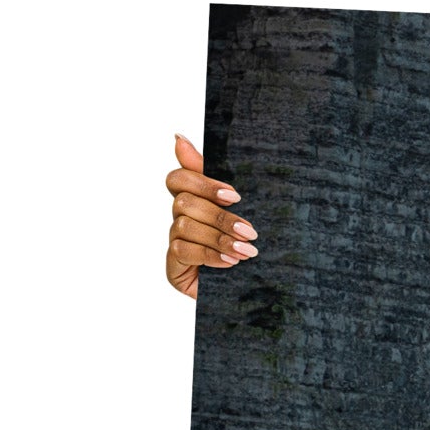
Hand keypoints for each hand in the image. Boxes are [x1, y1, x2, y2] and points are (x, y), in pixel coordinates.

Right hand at [165, 134, 256, 300]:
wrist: (255, 292)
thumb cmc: (249, 248)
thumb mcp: (243, 211)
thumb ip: (216, 179)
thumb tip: (178, 137)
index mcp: (195, 201)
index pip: (178, 179)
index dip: (202, 182)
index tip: (234, 195)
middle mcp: (180, 219)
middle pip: (184, 202)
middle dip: (220, 216)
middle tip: (250, 231)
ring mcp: (176, 242)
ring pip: (185, 226)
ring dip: (219, 237)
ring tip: (247, 251)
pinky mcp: (174, 266)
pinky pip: (183, 251)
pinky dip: (210, 254)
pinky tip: (230, 262)